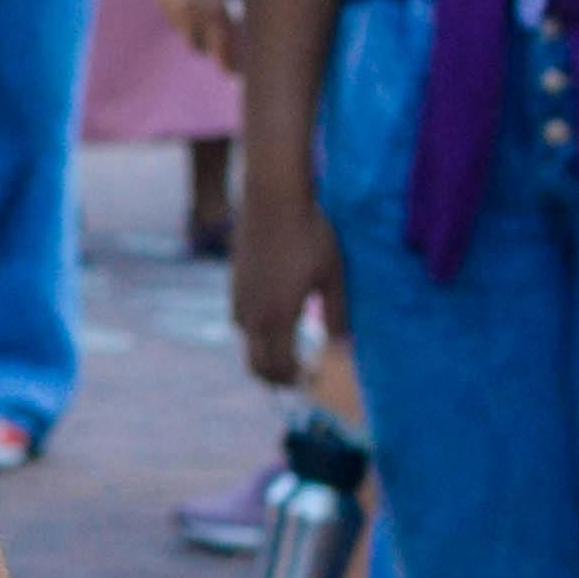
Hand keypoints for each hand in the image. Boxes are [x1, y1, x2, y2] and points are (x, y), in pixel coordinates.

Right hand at [145, 0, 241, 65]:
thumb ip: (241, 3)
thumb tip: (246, 25)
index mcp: (212, 7)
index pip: (222, 52)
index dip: (232, 66)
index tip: (241, 74)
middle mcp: (184, 8)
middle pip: (198, 46)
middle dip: (213, 45)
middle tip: (231, 41)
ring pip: (182, 27)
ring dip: (196, 26)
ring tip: (213, 10)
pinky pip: (169, 8)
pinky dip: (183, 6)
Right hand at [233, 179, 339, 387]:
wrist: (273, 198)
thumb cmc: (310, 235)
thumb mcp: (333, 277)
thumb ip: (338, 316)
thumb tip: (344, 347)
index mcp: (278, 317)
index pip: (279, 368)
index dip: (296, 379)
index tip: (314, 375)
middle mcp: (252, 314)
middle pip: (256, 365)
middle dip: (277, 377)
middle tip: (301, 374)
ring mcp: (239, 298)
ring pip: (248, 342)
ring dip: (267, 352)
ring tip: (292, 346)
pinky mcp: (234, 283)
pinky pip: (242, 320)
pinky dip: (258, 331)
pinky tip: (279, 315)